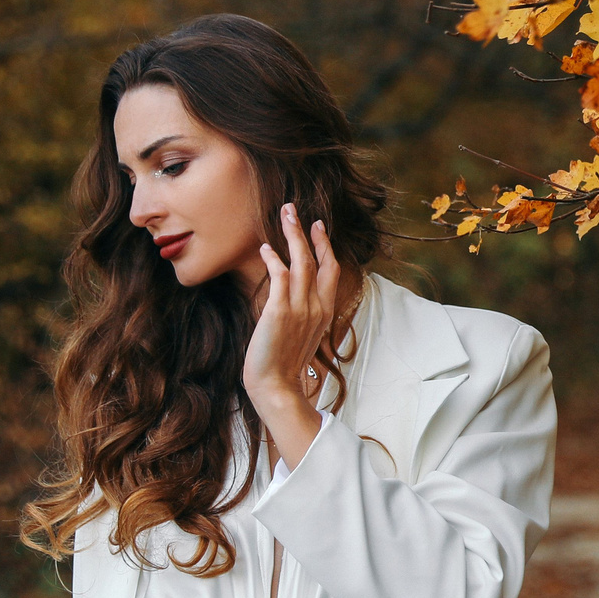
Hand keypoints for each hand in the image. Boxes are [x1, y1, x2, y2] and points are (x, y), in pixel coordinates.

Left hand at [246, 203, 340, 460]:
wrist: (276, 386)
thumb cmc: (284, 364)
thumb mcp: (301, 335)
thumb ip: (301, 313)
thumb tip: (289, 297)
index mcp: (324, 312)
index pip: (332, 270)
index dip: (326, 246)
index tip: (319, 227)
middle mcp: (317, 307)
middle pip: (320, 260)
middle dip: (310, 232)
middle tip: (297, 210)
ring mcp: (300, 309)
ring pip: (302, 261)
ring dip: (293, 235)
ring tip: (285, 214)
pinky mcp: (280, 311)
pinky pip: (281, 275)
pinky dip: (275, 259)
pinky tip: (266, 248)